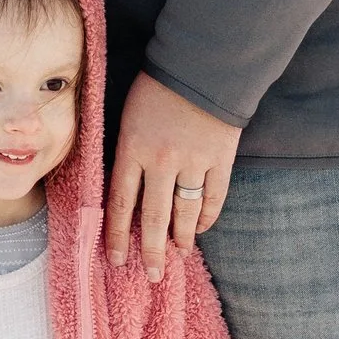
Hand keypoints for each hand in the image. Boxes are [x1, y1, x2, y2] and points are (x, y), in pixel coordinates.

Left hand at [106, 69, 241, 278]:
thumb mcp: (128, 115)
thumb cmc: (158, 85)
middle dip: (150, 250)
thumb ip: (125, 150)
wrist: (204, 64)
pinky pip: (214, 198)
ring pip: (185, 212)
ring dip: (180, 238)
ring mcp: (195, 163)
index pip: (120, 203)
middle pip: (154, 217)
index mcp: (133, 149)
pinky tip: (199, 229)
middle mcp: (162, 162)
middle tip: (150, 274)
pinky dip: (207, 217)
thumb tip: (122, 187)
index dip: (117, 235)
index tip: (116, 259)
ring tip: (177, 255)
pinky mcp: (221, 160)